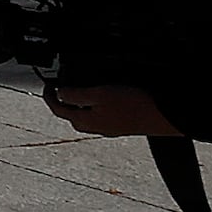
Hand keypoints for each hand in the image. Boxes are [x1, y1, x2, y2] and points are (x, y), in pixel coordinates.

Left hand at [49, 84, 181, 138]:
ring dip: (78, 105)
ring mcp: (109, 128)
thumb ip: (76, 95)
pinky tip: (100, 100)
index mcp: (85, 121)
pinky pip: (100, 117)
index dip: (49, 96)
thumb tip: (59, 93)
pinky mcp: (122, 125)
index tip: (47, 84)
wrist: (164, 117)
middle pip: (71, 116)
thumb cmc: (134, 106)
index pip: (58, 110)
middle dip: (63, 102)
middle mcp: (95, 128)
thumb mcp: (99, 94)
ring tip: (77, 91)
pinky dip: (94, 107)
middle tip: (59, 86)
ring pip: (86, 117)